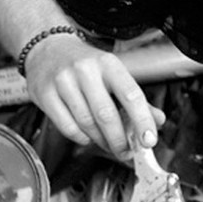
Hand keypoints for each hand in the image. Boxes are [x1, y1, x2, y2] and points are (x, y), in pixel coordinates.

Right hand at [22, 33, 164, 157]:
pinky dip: (81, 138)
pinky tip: (86, 137)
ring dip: (100, 140)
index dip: (142, 120)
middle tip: (126, 151)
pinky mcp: (45, 94)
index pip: (131, 94)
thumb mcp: (112, 72)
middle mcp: (86, 71)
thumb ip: (134, 97)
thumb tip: (157, 120)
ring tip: (108, 144)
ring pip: (86, 123)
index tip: (148, 140)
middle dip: (119, 139)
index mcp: (109, 64)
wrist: (48, 50)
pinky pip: (67, 126)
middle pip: (106, 114)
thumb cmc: (85, 64)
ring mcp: (63, 82)